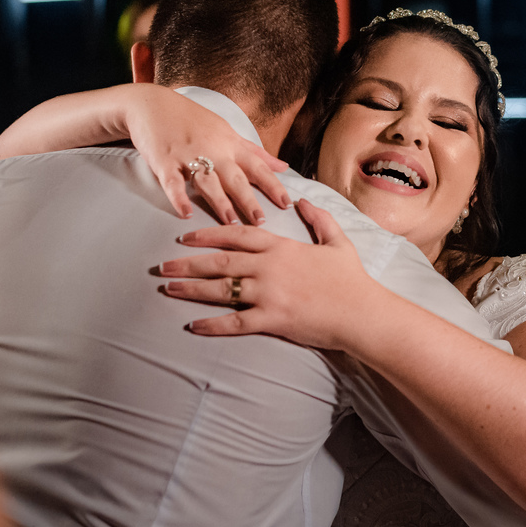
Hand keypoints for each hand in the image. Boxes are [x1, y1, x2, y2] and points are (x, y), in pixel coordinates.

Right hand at [125, 90, 291, 223]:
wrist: (152, 103)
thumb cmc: (192, 119)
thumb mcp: (227, 131)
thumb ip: (255, 152)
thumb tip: (283, 166)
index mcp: (229, 144)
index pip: (257, 166)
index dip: (273, 185)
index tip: (287, 204)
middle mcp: (212, 149)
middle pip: (235, 177)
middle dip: (249, 200)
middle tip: (261, 221)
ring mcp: (187, 155)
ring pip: (207, 181)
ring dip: (219, 201)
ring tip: (231, 222)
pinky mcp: (164, 161)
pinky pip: (173, 182)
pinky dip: (179, 198)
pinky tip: (185, 213)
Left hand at [159, 199, 379, 348]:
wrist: (363, 313)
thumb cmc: (352, 279)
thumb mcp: (337, 241)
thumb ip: (319, 219)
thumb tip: (303, 201)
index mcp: (281, 247)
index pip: (236, 234)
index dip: (207, 234)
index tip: (185, 237)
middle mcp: (269, 267)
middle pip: (220, 261)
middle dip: (188, 263)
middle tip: (162, 266)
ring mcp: (269, 294)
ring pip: (221, 289)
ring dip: (192, 289)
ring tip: (169, 289)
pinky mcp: (272, 320)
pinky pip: (235, 323)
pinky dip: (212, 325)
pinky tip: (193, 325)